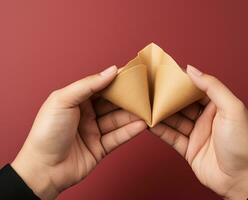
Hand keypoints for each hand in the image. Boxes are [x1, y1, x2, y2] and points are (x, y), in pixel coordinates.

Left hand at [11, 66, 146, 199]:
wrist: (42, 169)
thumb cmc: (46, 132)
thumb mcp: (63, 100)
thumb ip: (88, 84)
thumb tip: (111, 71)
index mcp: (76, 100)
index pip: (101, 87)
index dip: (116, 81)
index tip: (133, 75)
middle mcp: (86, 114)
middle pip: (112, 104)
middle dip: (128, 99)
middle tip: (144, 93)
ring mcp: (94, 131)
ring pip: (117, 120)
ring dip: (132, 115)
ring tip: (147, 109)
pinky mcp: (100, 147)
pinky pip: (118, 137)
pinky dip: (130, 131)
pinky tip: (141, 125)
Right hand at [150, 65, 247, 199]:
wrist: (238, 180)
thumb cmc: (242, 144)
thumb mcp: (232, 109)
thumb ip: (213, 87)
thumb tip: (192, 70)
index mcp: (218, 106)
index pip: (197, 89)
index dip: (182, 81)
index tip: (165, 73)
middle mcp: (206, 118)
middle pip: (182, 104)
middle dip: (168, 97)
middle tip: (151, 88)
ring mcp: (196, 133)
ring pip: (174, 119)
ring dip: (161, 113)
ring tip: (145, 104)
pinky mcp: (188, 148)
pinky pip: (171, 136)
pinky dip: (159, 130)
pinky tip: (148, 123)